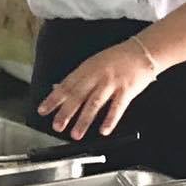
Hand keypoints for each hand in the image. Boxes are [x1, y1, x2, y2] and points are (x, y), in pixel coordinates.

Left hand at [40, 38, 159, 139]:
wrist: (142, 52)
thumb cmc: (118, 58)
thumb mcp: (94, 63)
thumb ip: (78, 78)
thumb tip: (57, 88)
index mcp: (87, 68)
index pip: (66, 85)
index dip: (53, 99)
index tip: (43, 110)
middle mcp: (97, 76)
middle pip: (78, 95)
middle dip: (66, 112)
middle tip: (57, 126)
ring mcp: (112, 83)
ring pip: (95, 103)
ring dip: (84, 120)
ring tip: (76, 134)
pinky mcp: (127, 90)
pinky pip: (117, 107)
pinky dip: (110, 120)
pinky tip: (104, 131)